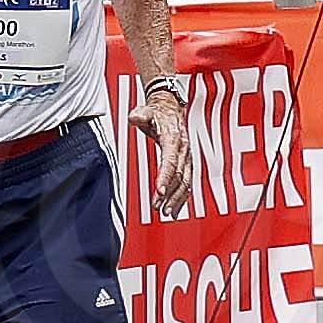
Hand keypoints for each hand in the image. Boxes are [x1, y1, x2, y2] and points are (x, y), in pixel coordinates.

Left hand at [134, 88, 195, 214]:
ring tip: (167, 213)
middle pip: (180, 176)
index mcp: (174, 139)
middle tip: (158, 208)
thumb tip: (135, 117)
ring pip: (186, 182)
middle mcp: (184, 150)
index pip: (171, 161)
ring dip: (177, 199)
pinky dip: (182, 197)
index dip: (166, 177)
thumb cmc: (157, 113)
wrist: (171, 109)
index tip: (160, 191)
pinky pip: (187, 183)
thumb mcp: (147, 111)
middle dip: (170, 194)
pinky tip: (175, 208)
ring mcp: (187, 158)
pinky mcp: (187, 164)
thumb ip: (141, 114)